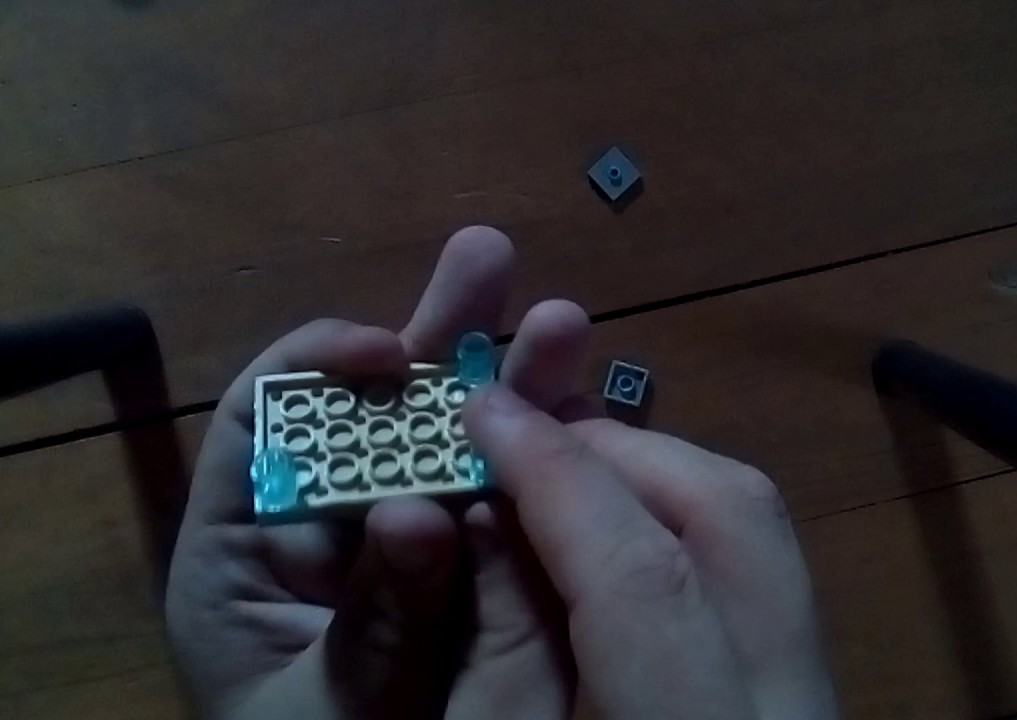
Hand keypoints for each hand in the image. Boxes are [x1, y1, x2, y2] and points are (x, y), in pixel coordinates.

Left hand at [165, 227, 589, 719]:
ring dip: (513, 386)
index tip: (390, 351)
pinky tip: (589, 414)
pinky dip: (551, 464)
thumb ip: (371, 623)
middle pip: (378, 412)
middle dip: (438, 337)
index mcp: (250, 546)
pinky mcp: (479, 579)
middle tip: (489, 257)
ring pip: (460, 450)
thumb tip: (423, 511)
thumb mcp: (319, 711)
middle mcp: (336, 527)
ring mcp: (414, 548)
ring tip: (565, 323)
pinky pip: (512, 510)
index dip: (319, 365)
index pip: (265, 422)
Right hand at [463, 384, 839, 719]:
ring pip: (760, 530)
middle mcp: (793, 704)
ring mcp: (816, 692)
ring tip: (560, 476)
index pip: (646, 575)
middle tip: (522, 439)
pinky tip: (616, 532)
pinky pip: (763, 568)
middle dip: (619, 452)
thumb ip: (499, 652)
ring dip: (653, 477)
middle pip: (736, 519)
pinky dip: (685, 524)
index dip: (559, 477)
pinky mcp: (811, 684)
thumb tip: (489, 512)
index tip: (485, 410)